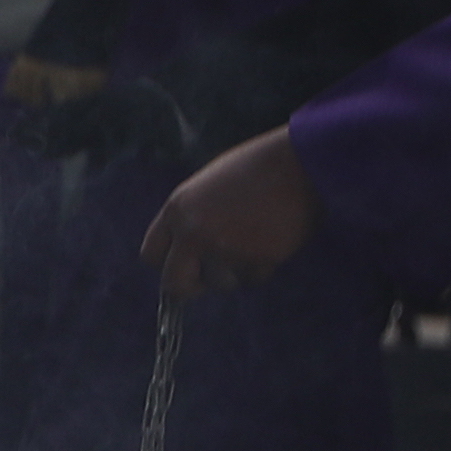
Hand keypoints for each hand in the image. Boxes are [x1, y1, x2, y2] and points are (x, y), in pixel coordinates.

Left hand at [145, 126, 314, 299]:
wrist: (300, 164)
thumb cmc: (256, 167)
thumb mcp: (207, 187)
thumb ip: (190, 218)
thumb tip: (185, 250)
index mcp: (177, 210)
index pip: (151, 255)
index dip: (167, 264)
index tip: (183, 265)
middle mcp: (193, 233)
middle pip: (175, 284)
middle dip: (191, 286)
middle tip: (207, 280)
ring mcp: (224, 249)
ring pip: (220, 283)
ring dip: (235, 272)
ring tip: (253, 242)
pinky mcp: (255, 260)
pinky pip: (252, 279)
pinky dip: (261, 268)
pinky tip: (272, 241)